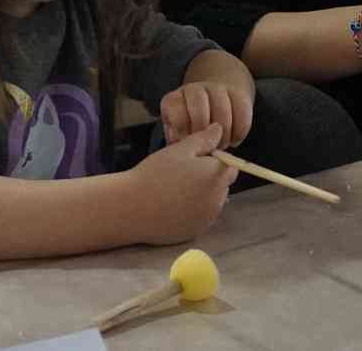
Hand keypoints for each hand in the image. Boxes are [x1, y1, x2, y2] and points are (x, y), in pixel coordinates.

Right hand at [127, 124, 236, 245]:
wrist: (131, 208)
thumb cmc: (155, 174)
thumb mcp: (179, 150)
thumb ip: (204, 139)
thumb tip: (219, 130)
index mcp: (217, 177)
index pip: (231, 165)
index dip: (214, 159)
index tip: (193, 158)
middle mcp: (217, 201)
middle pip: (223, 185)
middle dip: (209, 178)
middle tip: (181, 173)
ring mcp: (206, 219)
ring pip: (212, 202)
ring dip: (202, 195)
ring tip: (174, 189)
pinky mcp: (195, 232)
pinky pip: (200, 217)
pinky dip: (191, 211)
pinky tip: (171, 205)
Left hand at [161, 81, 253, 148]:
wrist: (212, 109)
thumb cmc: (190, 130)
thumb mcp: (177, 135)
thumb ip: (178, 141)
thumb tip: (183, 146)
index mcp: (174, 100)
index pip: (176, 107)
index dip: (182, 128)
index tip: (188, 142)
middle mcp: (194, 90)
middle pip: (198, 102)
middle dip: (203, 128)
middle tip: (207, 146)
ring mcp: (216, 89)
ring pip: (222, 106)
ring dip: (223, 132)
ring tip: (221, 145)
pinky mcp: (238, 94)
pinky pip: (242, 110)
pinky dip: (239, 130)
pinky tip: (234, 140)